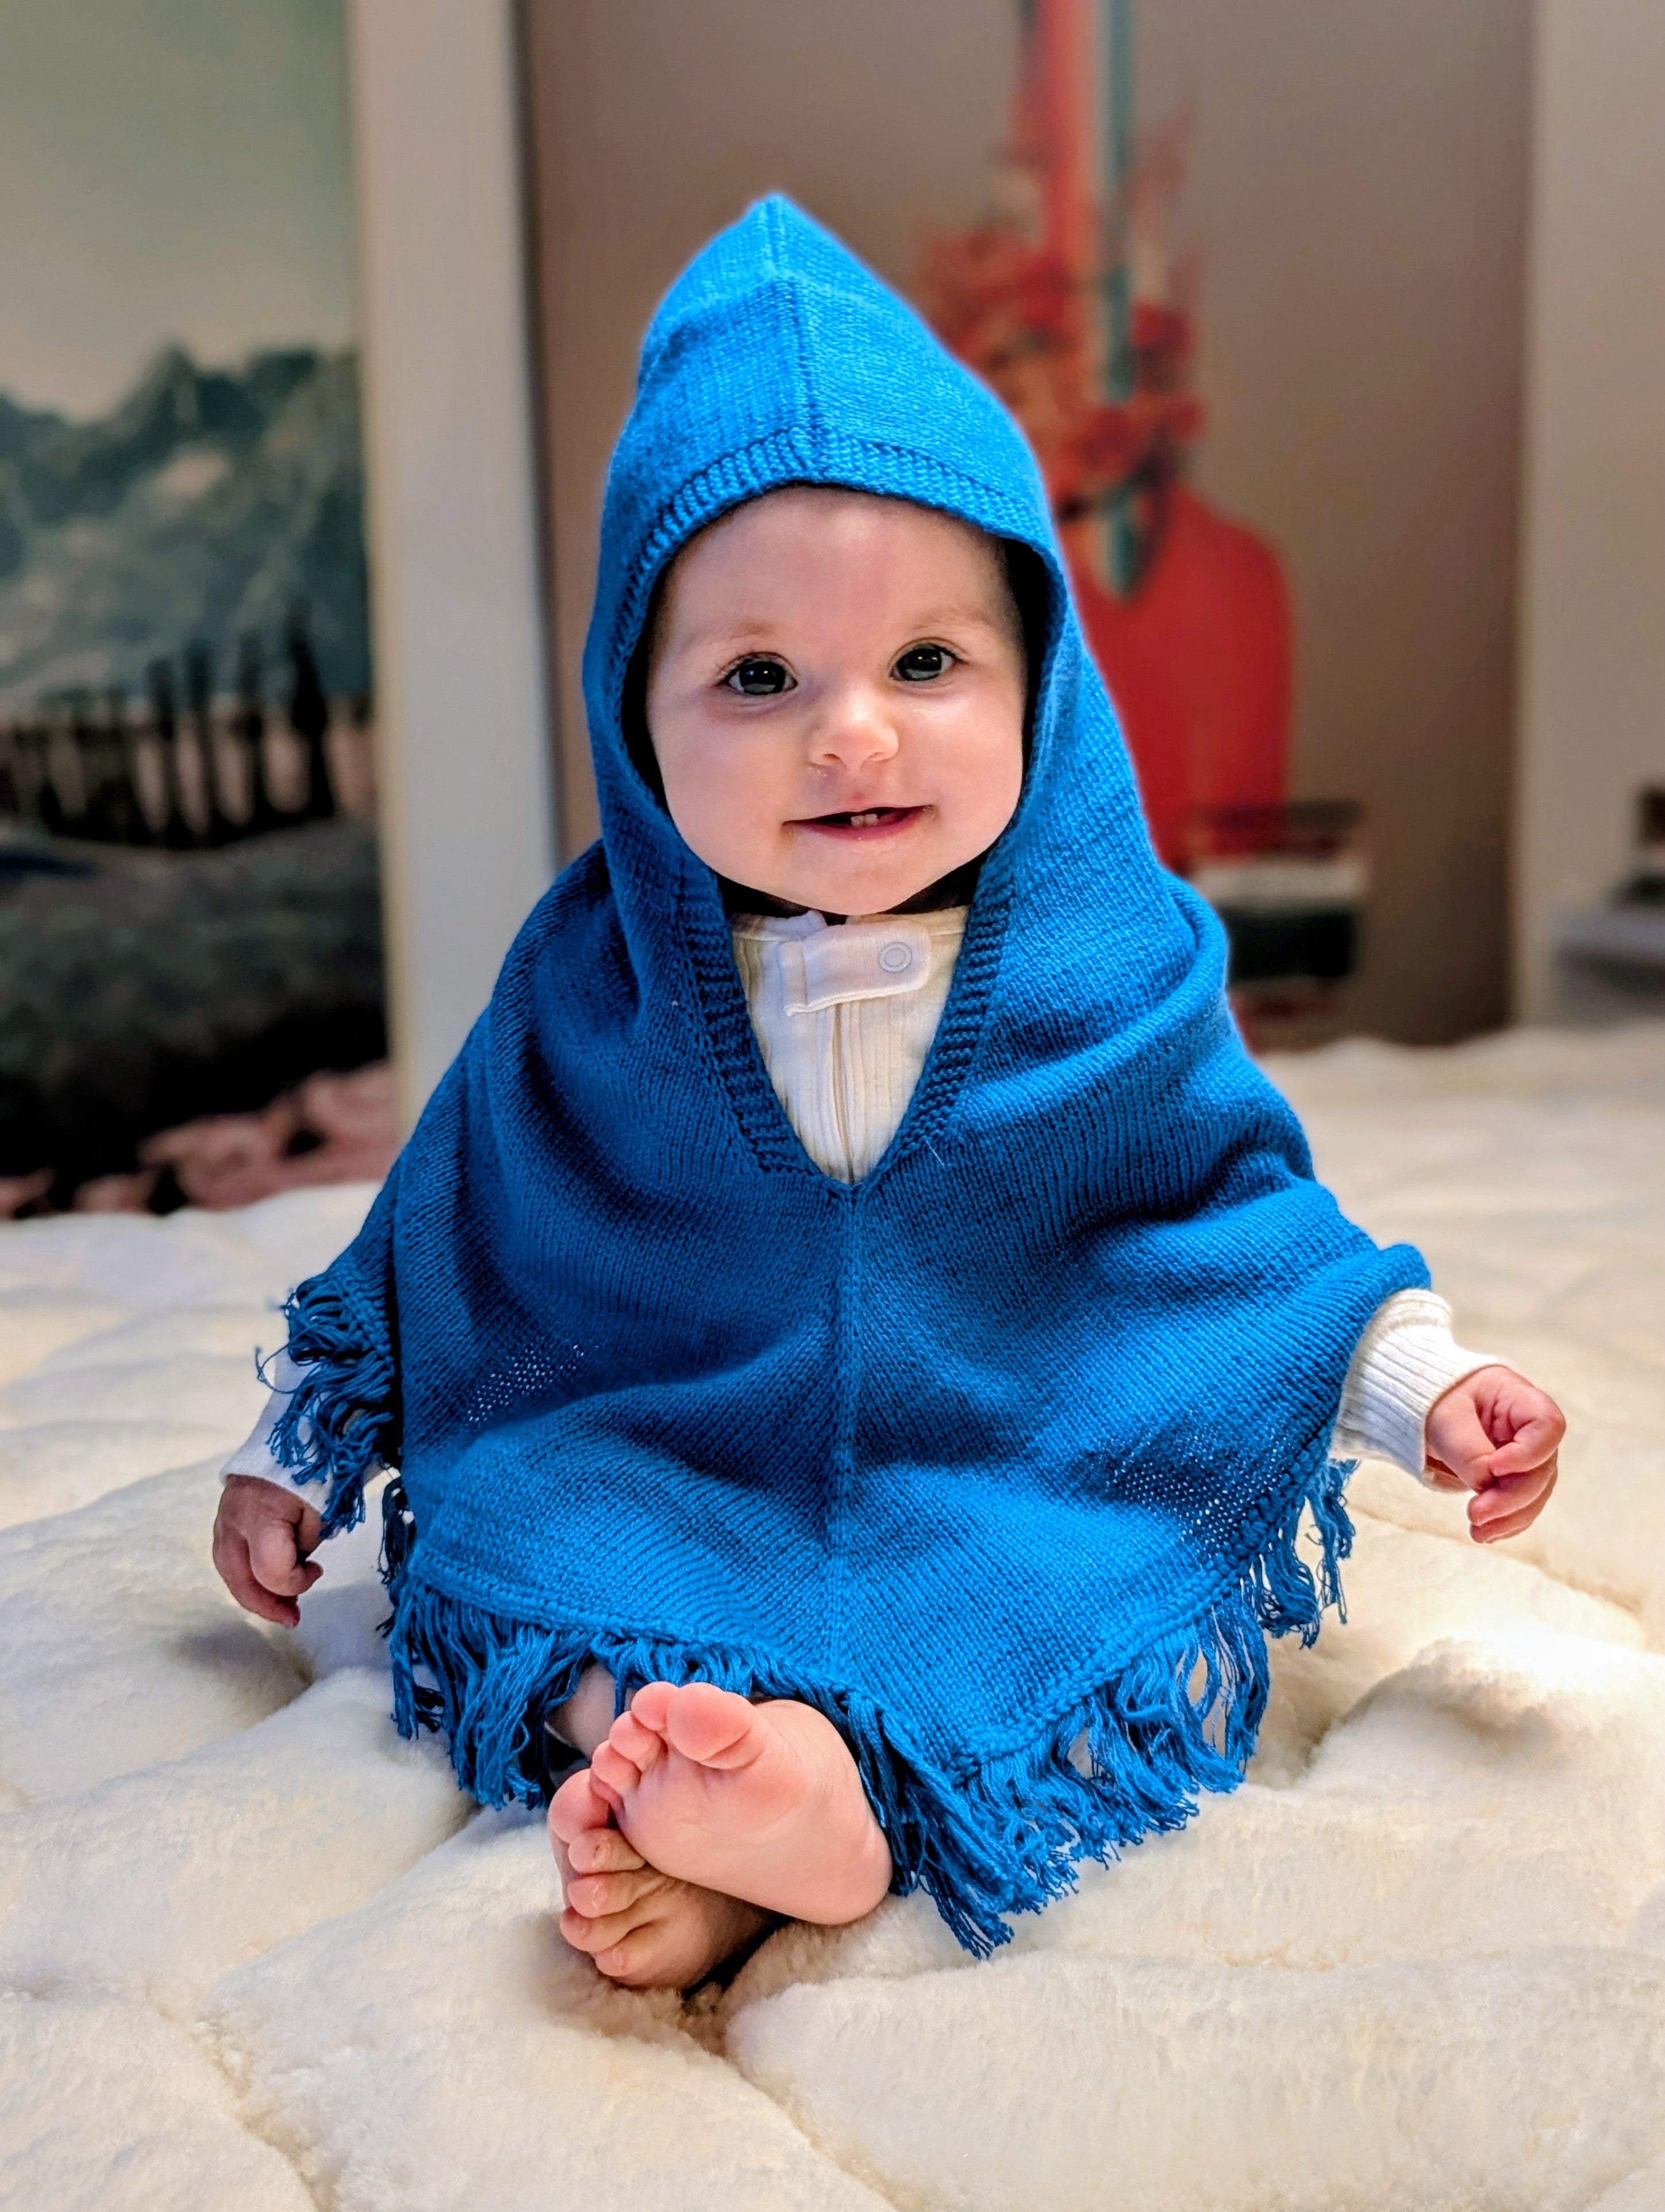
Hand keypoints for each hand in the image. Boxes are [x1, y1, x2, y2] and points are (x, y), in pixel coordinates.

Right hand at [213, 1474, 324, 1624]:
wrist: (297, 1427)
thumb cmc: (316, 1465)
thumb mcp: (324, 1506)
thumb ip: (308, 1542)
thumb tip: (297, 1565)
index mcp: (260, 1515)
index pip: (270, 1571)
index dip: (295, 1583)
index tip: (318, 1571)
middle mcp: (233, 1519)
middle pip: (239, 1578)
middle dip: (267, 1604)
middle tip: (292, 1617)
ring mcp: (224, 1516)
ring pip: (228, 1569)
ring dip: (254, 1591)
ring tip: (280, 1604)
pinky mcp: (225, 1512)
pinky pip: (228, 1553)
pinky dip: (246, 1572)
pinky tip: (265, 1579)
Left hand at [1424, 1366, 1563, 1543]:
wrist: (1424, 1409)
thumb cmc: (1436, 1401)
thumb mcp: (1444, 1419)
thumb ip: (1468, 1451)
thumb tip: (1487, 1486)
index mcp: (1518, 1399)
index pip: (1547, 1425)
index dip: (1528, 1453)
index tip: (1494, 1467)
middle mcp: (1530, 1430)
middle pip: (1541, 1468)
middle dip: (1511, 1497)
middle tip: (1476, 1514)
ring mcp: (1527, 1456)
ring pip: (1535, 1494)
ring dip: (1509, 1517)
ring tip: (1477, 1531)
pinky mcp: (1515, 1479)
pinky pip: (1522, 1506)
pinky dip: (1506, 1523)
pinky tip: (1485, 1533)